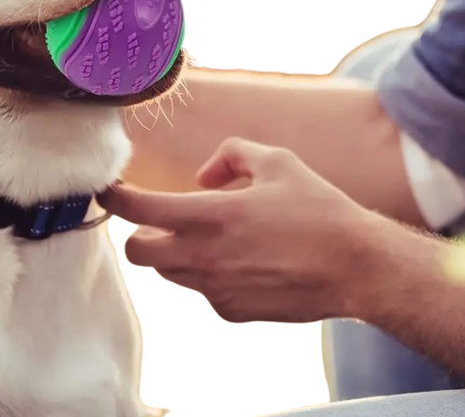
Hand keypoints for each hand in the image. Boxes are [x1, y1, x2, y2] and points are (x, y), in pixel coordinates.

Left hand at [100, 137, 376, 323]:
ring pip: (168, 273)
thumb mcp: (276, 160)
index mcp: (210, 216)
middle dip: (139, 233)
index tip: (109, 190)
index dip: (115, 198)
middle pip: (138, 252)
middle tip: (158, 218)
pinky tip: (239, 259)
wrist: (354, 266)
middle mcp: (205, 257)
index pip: (139, 211)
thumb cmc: (316, 209)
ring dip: (173, 252)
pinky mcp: (232, 310)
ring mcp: (216, 289)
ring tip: (210, 234)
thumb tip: (204, 174)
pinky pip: (201, 289)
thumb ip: (230, 154)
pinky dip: (206, 272)